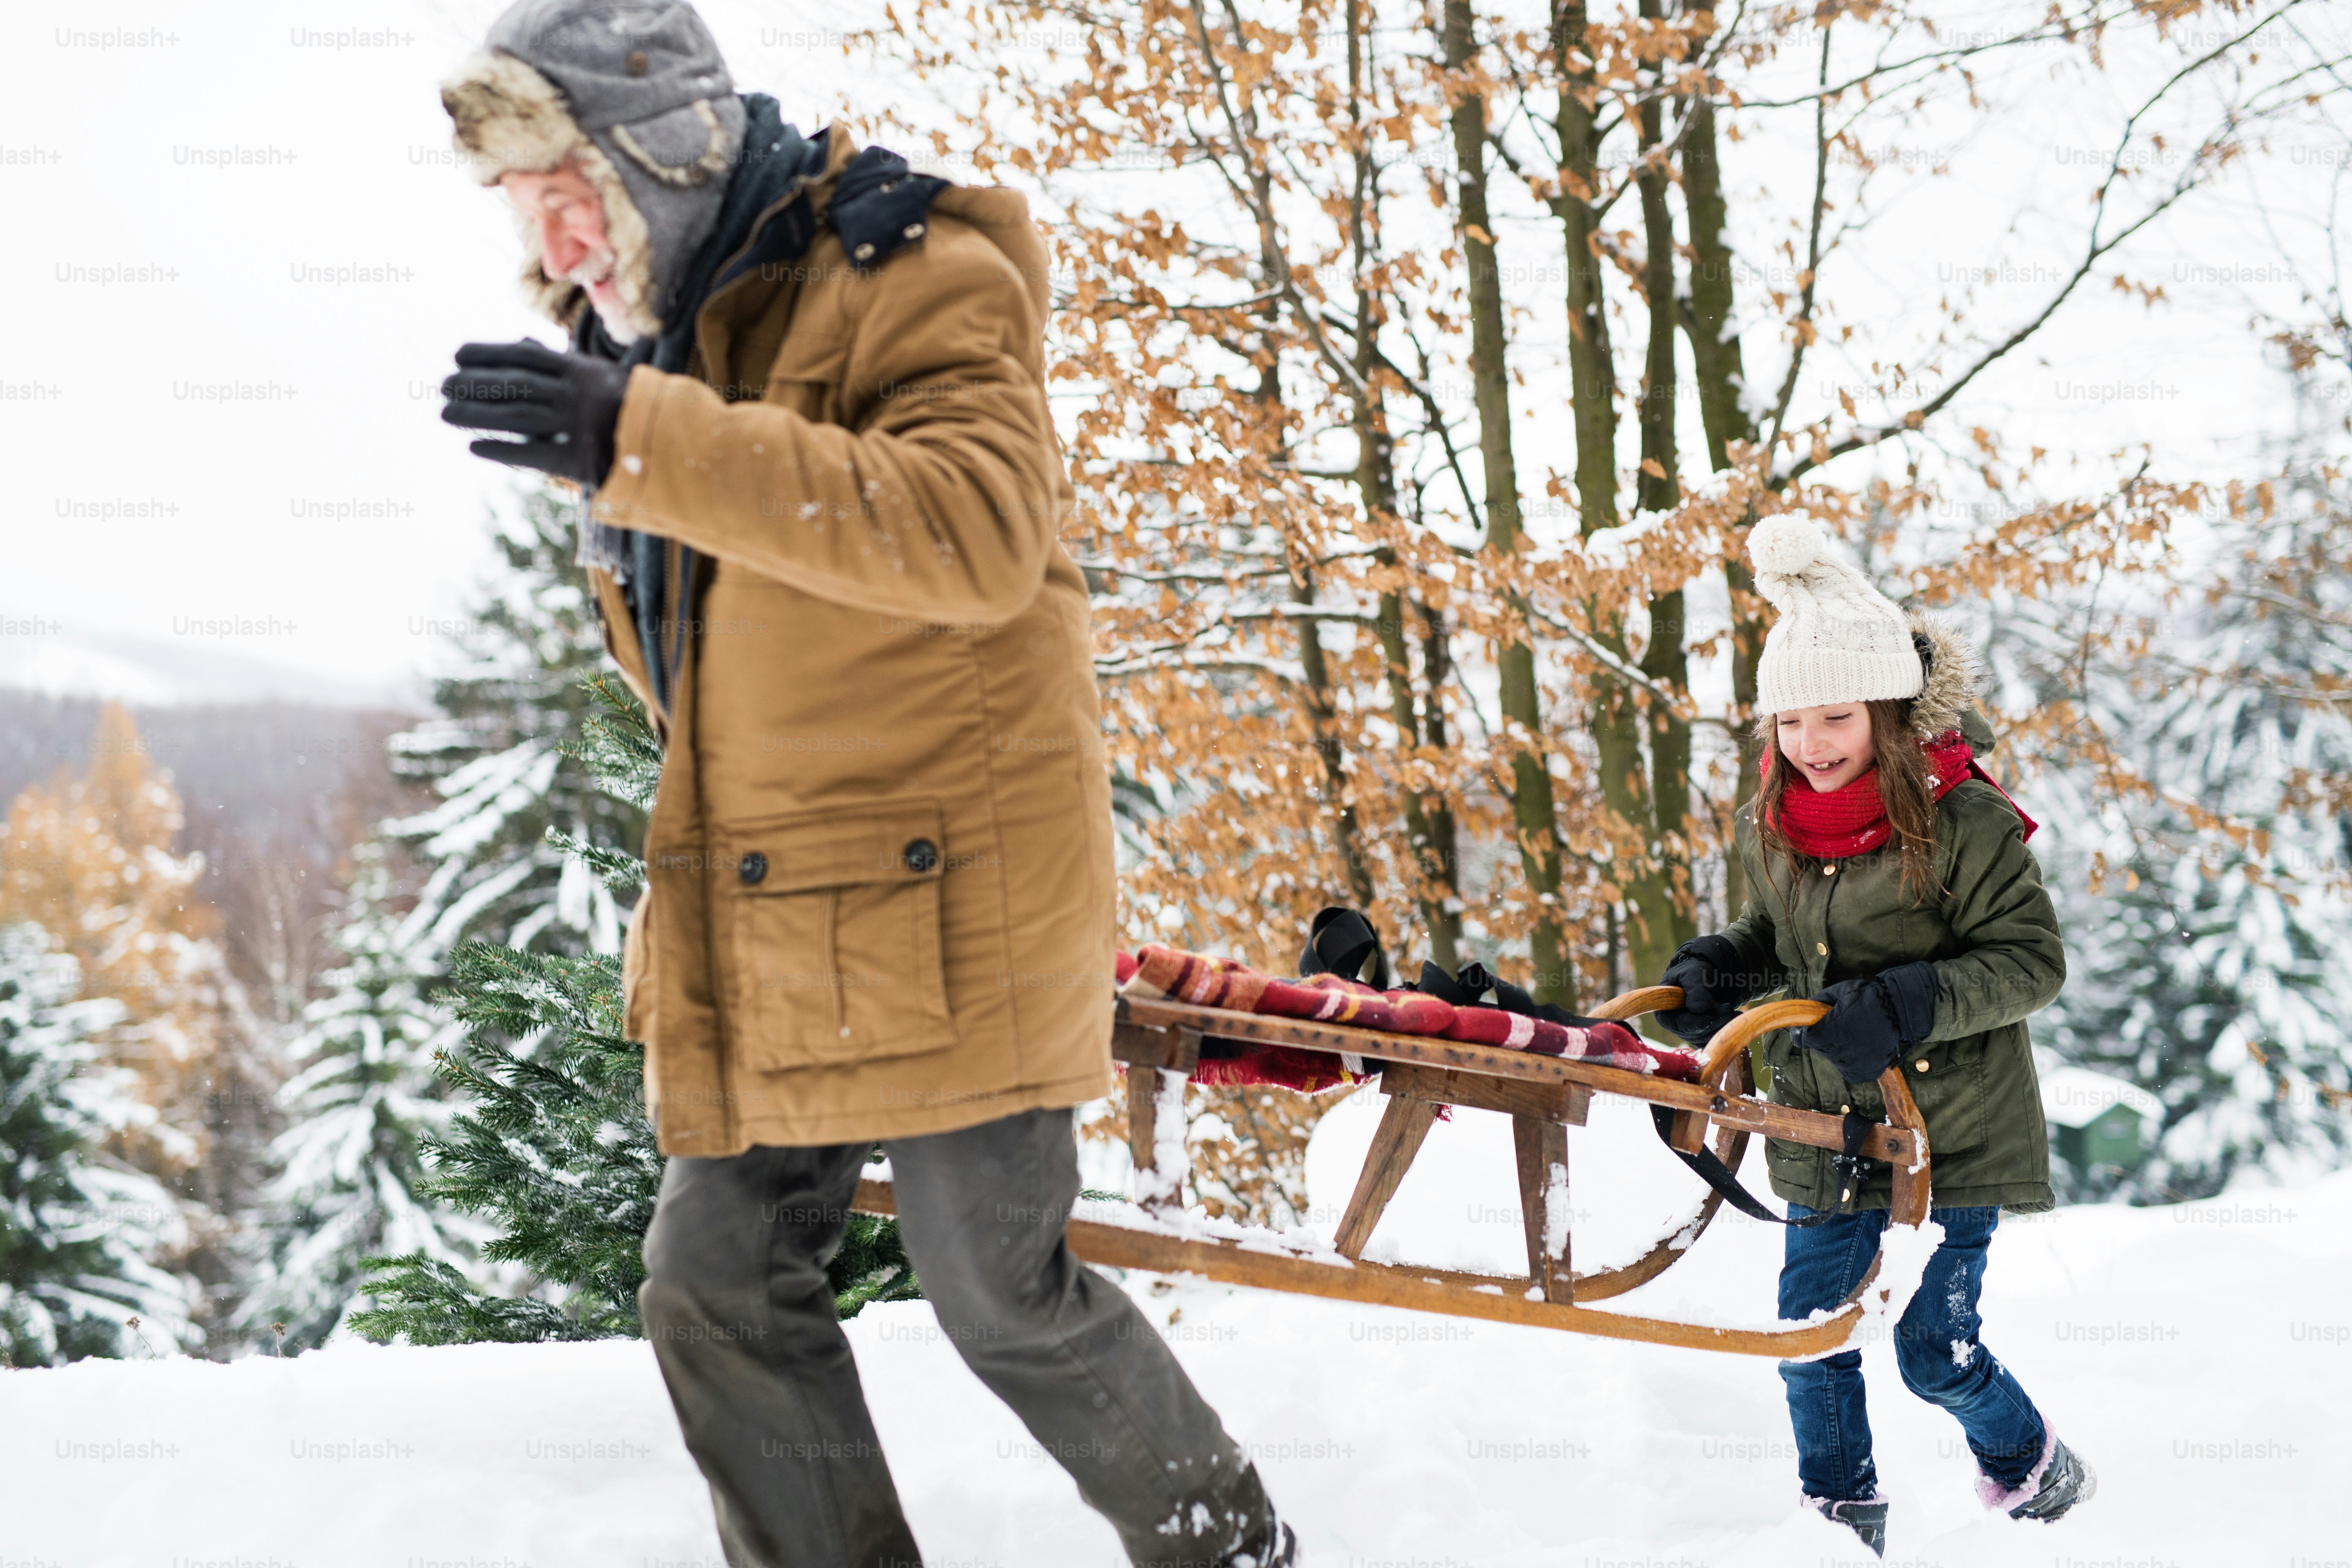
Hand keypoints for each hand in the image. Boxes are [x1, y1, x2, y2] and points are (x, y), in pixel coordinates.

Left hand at [441, 340, 630, 487]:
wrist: (672, 445)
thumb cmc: (629, 405)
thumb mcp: (599, 373)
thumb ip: (559, 361)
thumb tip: (519, 341)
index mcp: (581, 369)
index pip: (524, 356)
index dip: (488, 353)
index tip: (457, 354)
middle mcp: (577, 394)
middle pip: (514, 384)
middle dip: (474, 383)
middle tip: (441, 385)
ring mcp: (578, 426)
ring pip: (516, 416)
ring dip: (476, 414)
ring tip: (445, 413)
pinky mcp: (580, 460)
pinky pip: (532, 453)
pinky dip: (501, 450)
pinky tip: (474, 447)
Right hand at [1656, 933, 1745, 1046]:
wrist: (1705, 976)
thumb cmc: (1694, 973)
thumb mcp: (1693, 975)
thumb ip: (1695, 990)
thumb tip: (1697, 1008)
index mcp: (1665, 1014)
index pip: (1680, 1025)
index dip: (1697, 1022)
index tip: (1713, 1011)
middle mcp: (1675, 1027)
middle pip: (1695, 1034)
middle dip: (1714, 1023)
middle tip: (1728, 1008)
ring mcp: (1689, 1033)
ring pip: (1707, 1039)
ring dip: (1722, 1027)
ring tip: (1734, 1011)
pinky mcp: (1702, 1035)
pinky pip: (1714, 1039)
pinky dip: (1726, 1030)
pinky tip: (1734, 1018)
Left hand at [1802, 961, 1937, 1083]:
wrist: (1896, 1009)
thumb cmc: (1867, 997)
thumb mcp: (1838, 991)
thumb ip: (1817, 1002)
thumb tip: (1802, 1010)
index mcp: (1830, 1031)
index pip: (1804, 1040)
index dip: (1802, 1034)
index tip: (1805, 1030)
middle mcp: (1840, 1050)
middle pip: (1819, 1049)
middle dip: (1822, 1039)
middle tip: (1837, 1027)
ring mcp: (1853, 1063)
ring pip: (1834, 1060)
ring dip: (1838, 1050)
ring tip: (1852, 1035)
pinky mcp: (1865, 1071)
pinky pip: (1849, 1072)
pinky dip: (1851, 1063)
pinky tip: (1858, 1049)